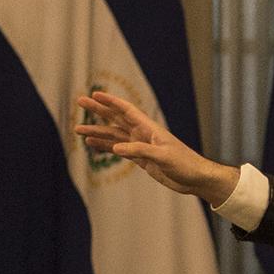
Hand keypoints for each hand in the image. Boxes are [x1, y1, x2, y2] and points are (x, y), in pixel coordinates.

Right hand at [73, 90, 237, 203]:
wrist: (195, 178)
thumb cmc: (185, 163)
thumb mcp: (163, 156)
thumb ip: (140, 151)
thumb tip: (116, 148)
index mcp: (149, 128)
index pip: (126, 110)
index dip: (110, 102)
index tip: (95, 94)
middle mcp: (142, 134)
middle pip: (116, 119)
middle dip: (98, 111)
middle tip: (80, 102)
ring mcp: (141, 146)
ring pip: (114, 135)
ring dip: (97, 132)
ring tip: (78, 129)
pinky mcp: (141, 159)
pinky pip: (118, 150)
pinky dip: (105, 147)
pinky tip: (93, 145)